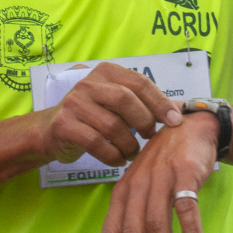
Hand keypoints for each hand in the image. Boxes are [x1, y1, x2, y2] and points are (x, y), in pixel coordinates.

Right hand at [41, 62, 182, 166]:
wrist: (51, 130)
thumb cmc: (93, 116)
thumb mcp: (115, 103)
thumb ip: (143, 103)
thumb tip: (180, 110)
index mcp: (106, 72)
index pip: (139, 82)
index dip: (160, 102)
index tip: (175, 121)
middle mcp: (88, 83)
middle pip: (125, 100)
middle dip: (144, 122)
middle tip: (150, 137)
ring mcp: (74, 103)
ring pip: (112, 125)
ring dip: (129, 144)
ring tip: (133, 152)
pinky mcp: (64, 125)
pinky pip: (96, 143)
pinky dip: (113, 155)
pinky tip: (119, 160)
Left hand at [99, 111, 219, 232]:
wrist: (190, 127)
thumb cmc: (163, 165)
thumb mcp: (141, 190)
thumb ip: (132, 223)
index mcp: (123, 192)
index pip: (110, 231)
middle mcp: (137, 186)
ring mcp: (160, 179)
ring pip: (157, 224)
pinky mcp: (184, 173)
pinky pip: (186, 208)